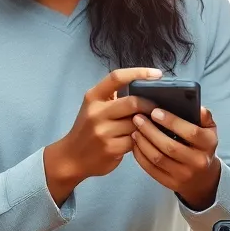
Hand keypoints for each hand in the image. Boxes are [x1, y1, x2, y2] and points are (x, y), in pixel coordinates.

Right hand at [44, 67, 163, 198]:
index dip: (139, 73)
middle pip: (133, 102)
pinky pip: (135, 140)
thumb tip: (142, 85)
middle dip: (149, 105)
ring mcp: (103, 132)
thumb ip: (112, 96)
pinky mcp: (111, 148)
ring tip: (148, 126)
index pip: (117, 77)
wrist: (71, 158)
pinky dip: (140, 140)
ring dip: (146, 125)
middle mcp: (96, 112)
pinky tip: (140, 140)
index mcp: (93, 97)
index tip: (157, 74)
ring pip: (137, 123)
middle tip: (158, 108)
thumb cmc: (87, 129)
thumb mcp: (93, 107)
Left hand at [131, 106, 220, 208]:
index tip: (155, 112)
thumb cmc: (202, 146)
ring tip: (135, 130)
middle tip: (138, 118)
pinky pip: (152, 169)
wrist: (203, 177)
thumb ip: (204, 116)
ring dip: (143, 143)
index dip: (171, 121)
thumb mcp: (209, 130)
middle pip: (170, 146)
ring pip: (158, 158)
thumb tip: (198, 108)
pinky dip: (140, 156)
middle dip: (150, 131)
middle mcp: (198, 161)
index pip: (191, 132)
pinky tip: (136, 144)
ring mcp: (184, 175)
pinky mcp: (171, 183)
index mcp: (209, 144)